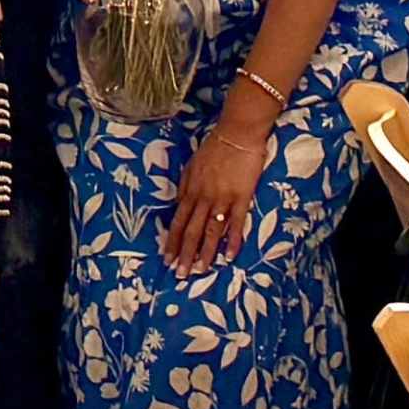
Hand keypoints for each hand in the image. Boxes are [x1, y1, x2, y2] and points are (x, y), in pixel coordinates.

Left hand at [163, 107, 278, 276]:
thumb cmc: (213, 148)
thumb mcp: (191, 166)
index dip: (172, 242)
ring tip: (200, 271)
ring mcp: (222, 199)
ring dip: (205, 253)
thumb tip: (178, 205)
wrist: (237, 134)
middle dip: (184, 254)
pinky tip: (229, 257)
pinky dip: (232, 241)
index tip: (167, 259)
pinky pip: (235, 223)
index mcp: (190, 191)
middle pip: (192, 231)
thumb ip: (184, 187)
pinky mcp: (241, 198)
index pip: (178, 222)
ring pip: (211, 231)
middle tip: (179, 275)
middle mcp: (203, 198)